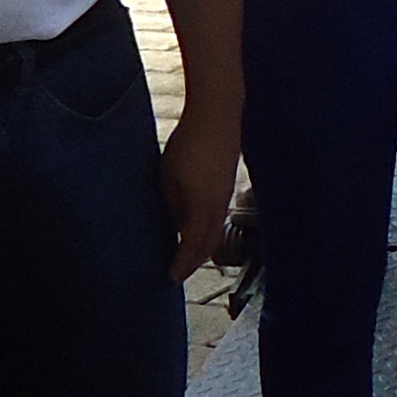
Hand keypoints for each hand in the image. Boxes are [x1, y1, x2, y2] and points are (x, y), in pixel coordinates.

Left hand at [159, 103, 241, 278]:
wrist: (217, 118)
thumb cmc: (188, 145)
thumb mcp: (169, 178)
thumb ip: (174, 206)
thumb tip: (176, 225)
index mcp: (201, 208)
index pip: (192, 246)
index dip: (182, 265)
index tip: (170, 278)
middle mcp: (218, 207)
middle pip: (208, 244)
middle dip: (193, 261)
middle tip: (177, 273)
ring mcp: (226, 197)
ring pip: (215, 232)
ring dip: (201, 248)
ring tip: (186, 256)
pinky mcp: (227, 187)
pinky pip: (218, 218)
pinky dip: (207, 232)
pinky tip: (195, 229)